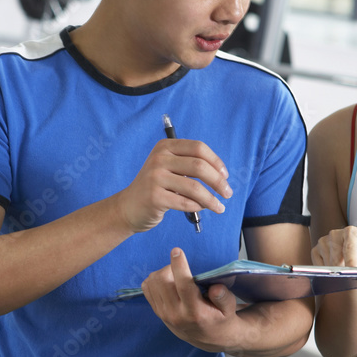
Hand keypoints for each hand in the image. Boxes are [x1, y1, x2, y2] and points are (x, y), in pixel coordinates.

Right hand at [117, 139, 232, 232]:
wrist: (128, 207)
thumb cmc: (155, 188)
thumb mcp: (169, 168)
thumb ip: (190, 165)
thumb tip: (221, 174)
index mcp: (165, 147)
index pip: (198, 148)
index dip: (216, 162)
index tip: (225, 175)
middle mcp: (159, 159)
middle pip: (199, 166)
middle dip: (218, 182)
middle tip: (228, 193)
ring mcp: (155, 177)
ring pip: (194, 187)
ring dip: (211, 199)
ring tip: (219, 207)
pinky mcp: (154, 197)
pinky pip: (185, 202)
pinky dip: (198, 207)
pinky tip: (201, 209)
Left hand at [141, 248, 242, 351]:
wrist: (208, 339)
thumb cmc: (220, 319)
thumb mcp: (229, 309)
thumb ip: (223, 297)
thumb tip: (215, 287)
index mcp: (195, 312)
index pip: (183, 286)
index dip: (179, 266)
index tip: (177, 251)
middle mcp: (176, 314)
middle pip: (162, 281)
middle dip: (169, 267)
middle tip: (180, 268)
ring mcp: (164, 314)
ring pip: (152, 283)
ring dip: (161, 273)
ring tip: (174, 276)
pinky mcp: (157, 312)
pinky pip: (147, 289)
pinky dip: (154, 280)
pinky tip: (167, 282)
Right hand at [311, 226, 356, 304]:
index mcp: (352, 233)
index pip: (349, 249)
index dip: (350, 264)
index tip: (352, 276)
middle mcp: (335, 234)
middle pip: (336, 260)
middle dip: (343, 273)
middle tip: (349, 281)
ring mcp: (323, 241)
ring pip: (327, 266)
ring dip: (336, 274)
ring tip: (344, 274)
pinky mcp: (315, 250)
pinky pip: (318, 267)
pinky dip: (327, 273)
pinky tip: (336, 271)